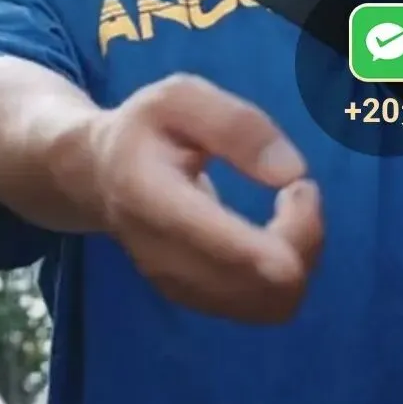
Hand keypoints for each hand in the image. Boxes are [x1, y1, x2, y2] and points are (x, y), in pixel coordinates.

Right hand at [90, 72, 322, 322]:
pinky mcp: (197, 301)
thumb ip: (235, 125)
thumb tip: (291, 172)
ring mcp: (179, 287)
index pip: (218, 245)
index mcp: (151, 199)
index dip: (274, 246)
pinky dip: (290, 273)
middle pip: (263, 285)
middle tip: (299, 188)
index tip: (299, 199)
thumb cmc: (146, 130)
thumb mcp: (181, 97)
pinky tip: (276, 233)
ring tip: (288, 207)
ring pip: (273, 303)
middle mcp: (161, 257)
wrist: (99, 176)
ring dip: (301, 257)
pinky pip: (267, 306)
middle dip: (303, 237)